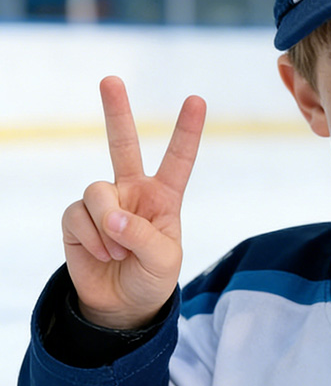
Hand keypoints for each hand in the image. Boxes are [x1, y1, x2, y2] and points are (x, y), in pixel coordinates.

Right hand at [62, 76, 205, 328]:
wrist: (122, 306)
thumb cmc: (152, 277)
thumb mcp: (165, 261)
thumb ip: (144, 236)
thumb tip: (112, 218)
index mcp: (165, 196)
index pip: (179, 158)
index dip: (187, 130)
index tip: (197, 99)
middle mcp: (133, 191)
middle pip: (122, 144)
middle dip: (116, 112)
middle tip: (110, 79)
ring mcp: (104, 202)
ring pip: (98, 190)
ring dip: (109, 225)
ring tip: (120, 251)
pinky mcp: (77, 217)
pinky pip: (78, 214)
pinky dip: (92, 238)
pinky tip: (103, 254)